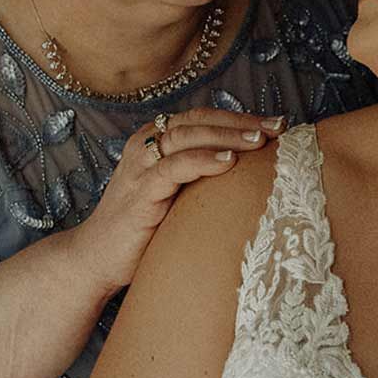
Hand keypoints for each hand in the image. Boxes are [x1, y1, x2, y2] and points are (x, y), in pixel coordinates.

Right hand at [77, 108, 283, 294]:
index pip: (204, 118)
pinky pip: (173, 168)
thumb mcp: (176, 195)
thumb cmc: (143, 228)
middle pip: (199, 121)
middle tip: (279, 127)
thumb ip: (201, 177)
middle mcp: (146, 145)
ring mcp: (141, 166)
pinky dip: (201, 161)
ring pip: (188, 137)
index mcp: (156, 140)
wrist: (98, 259)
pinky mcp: (140, 191)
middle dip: (242, 123)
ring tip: (260, 142)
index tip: (278, 124)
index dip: (240, 118)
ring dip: (227, 136)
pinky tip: (227, 163)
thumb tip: (252, 173)